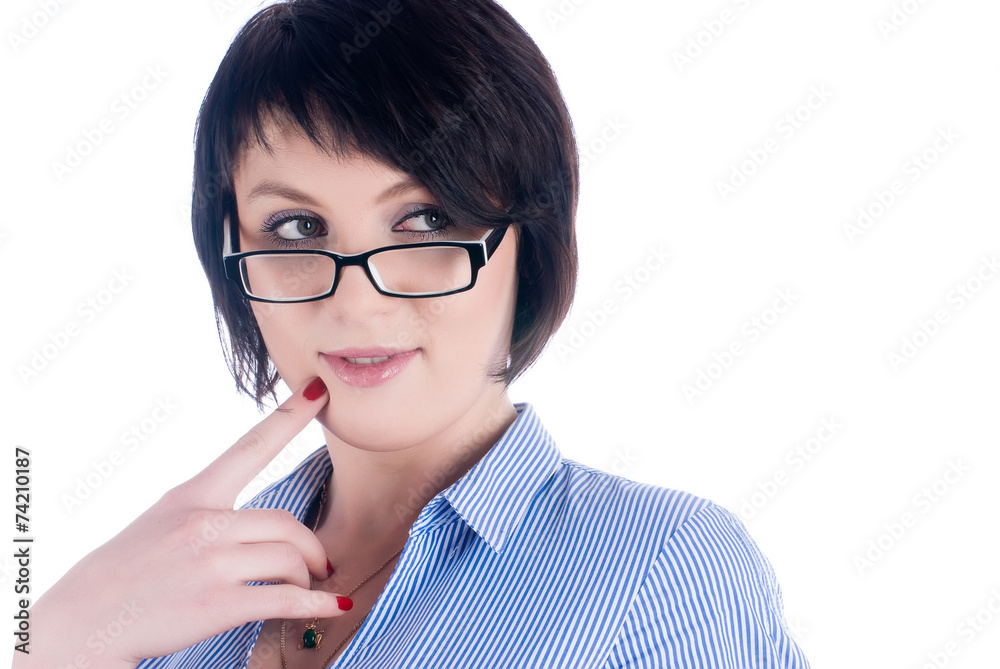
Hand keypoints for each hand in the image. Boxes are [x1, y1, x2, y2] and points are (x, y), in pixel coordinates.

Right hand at [17, 378, 348, 668]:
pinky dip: (317, 604)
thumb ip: (207, 512)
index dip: (289, 416)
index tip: (318, 391)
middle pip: (288, 523)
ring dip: (308, 578)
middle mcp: (203, 522)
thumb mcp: (161, 521)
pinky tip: (334, 605)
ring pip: (292, 558)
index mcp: (193, 495)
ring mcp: (211, 563)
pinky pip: (286, 598)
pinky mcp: (217, 604)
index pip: (249, 446)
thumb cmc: (126, 571)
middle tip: (319, 564)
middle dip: (312, 548)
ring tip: (305, 588)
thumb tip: (256, 526)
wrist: (81, 621)